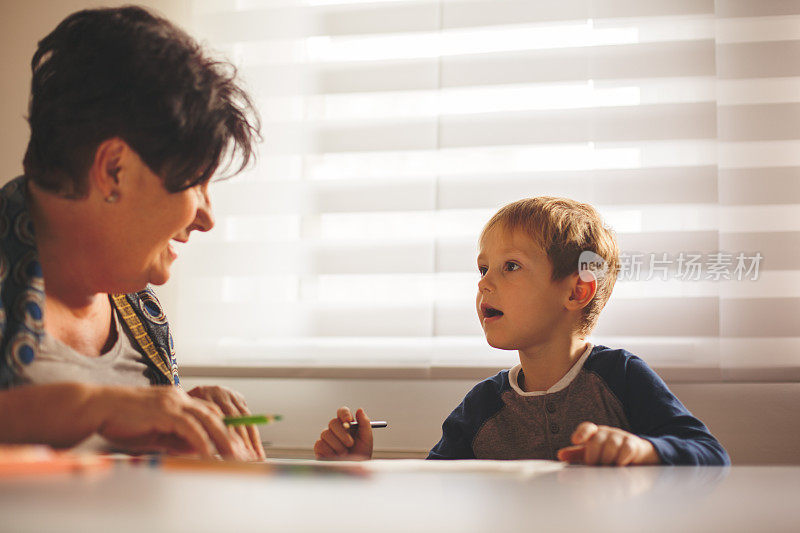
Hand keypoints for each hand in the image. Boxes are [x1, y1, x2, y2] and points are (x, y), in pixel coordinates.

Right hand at [94, 385, 252, 459]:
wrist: (96, 408)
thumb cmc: (121, 422)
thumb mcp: (155, 433)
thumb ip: (178, 439)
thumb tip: (200, 449)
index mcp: (177, 399)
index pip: (210, 411)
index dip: (226, 427)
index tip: (238, 443)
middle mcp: (179, 396)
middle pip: (215, 413)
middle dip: (232, 434)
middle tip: (244, 452)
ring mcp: (172, 401)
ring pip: (208, 418)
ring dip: (224, 438)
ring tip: (234, 455)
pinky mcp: (164, 410)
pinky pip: (190, 427)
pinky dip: (202, 441)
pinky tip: (210, 454)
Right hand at [313, 407, 372, 459]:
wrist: (354, 470)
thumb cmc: (361, 454)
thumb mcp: (367, 438)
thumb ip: (364, 423)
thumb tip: (359, 410)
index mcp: (347, 424)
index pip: (342, 412)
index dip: (344, 414)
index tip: (348, 420)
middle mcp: (335, 429)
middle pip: (333, 422)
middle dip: (342, 434)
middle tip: (350, 443)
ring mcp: (326, 438)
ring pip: (326, 434)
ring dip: (338, 446)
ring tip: (345, 453)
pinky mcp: (319, 447)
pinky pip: (320, 444)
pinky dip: (330, 452)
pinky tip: (335, 457)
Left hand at [557, 422, 659, 465]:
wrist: (635, 454)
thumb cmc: (608, 453)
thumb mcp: (592, 453)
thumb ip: (576, 454)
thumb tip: (560, 455)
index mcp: (594, 433)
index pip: (587, 428)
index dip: (581, 433)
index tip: (575, 441)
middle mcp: (606, 432)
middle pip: (596, 441)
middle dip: (594, 456)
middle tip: (594, 465)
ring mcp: (620, 436)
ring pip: (611, 446)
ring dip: (608, 460)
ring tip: (607, 467)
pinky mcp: (632, 444)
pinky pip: (626, 449)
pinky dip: (621, 459)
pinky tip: (620, 464)